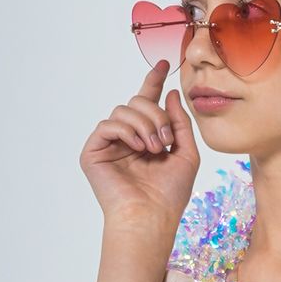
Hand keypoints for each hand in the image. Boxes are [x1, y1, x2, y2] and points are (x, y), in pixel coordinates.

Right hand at [79, 59, 200, 226]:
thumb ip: (179, 123)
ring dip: (144, 125)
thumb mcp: (186, 154)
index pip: (147, 103)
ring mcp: (109, 145)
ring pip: (123, 110)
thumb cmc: (169, 195)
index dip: (153, 82)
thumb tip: (169, 93)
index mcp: (146, 138)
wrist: (151, 217)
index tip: (163, 64)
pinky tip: (138, 148)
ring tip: (154, 149)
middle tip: (165, 141)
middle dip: (155, 115)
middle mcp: (126, 139)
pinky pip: (108, 124)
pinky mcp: (93, 152)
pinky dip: (126, 131)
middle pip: (136, 102)